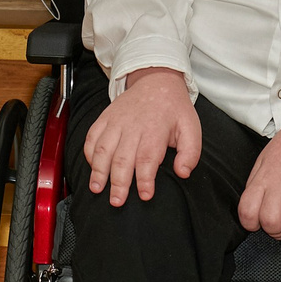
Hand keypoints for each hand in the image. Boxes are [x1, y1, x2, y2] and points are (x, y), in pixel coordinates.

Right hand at [83, 66, 201, 207]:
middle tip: (117, 201)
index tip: (144, 195)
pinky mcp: (105, 118)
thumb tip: (182, 172)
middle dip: (118, 182)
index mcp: (155, 130)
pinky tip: (92, 167)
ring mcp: (116, 121)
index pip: (147, 158)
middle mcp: (132, 126)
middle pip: (122, 158)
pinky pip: (92, 136)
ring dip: (98, 171)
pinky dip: (89, 153)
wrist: (156, 80)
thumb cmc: (173, 108)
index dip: (145, 179)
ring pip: (103, 148)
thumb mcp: (191, 128)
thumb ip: (190, 153)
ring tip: (97, 188)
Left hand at [238, 109, 280, 238]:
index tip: (260, 220)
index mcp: (259, 179)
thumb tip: (255, 203)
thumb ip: (258, 183)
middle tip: (279, 224)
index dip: (250, 222)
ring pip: (276, 225)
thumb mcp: (264, 161)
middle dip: (269, 230)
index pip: (244, 210)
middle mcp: (271, 187)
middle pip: (260, 221)